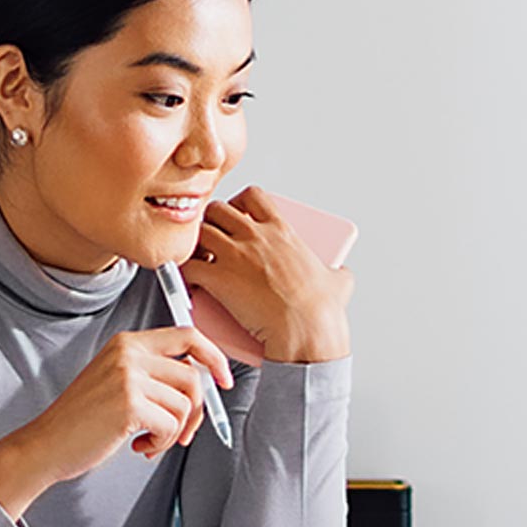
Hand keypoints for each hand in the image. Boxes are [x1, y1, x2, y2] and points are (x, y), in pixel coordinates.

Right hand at [0, 327, 233, 520]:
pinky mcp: (129, 404)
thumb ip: (154, 374)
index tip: (225, 381)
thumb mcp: (117, 381)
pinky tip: (138, 446)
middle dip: (195, 411)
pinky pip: (171, 425)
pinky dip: (161, 442)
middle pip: (194, 376)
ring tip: (148, 441)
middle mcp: (129, 353)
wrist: (47, 444)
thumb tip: (205, 382)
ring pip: (185, 404)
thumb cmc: (83, 421)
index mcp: (127, 343)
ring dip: (173, 432)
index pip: (187, 335)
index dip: (214, 357)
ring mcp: (128, 377)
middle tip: (179, 434)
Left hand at [181, 186, 353, 362]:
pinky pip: (188, 266)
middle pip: (218, 210)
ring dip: (195, 246)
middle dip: (211, 223)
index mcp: (281, 230)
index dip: (239, 203)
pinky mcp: (218, 279)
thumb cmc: (321, 309)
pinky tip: (189, 283)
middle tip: (213, 240)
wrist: (305, 329)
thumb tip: (341, 274)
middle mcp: (254, 236)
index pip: (253, 196)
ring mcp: (234, 255)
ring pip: (199, 233)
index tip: (237, 214)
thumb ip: (337, 272)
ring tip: (199, 261)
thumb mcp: (338, 282)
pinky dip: (184, 273)